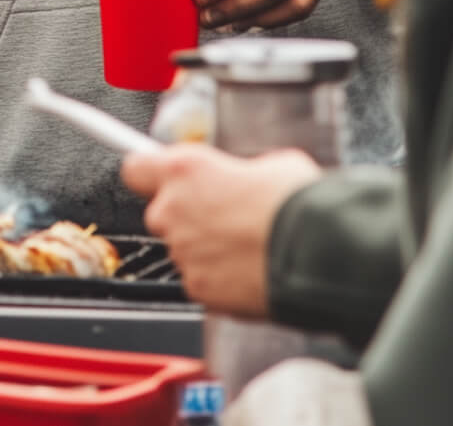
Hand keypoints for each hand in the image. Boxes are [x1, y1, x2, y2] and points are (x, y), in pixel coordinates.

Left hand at [122, 144, 321, 317]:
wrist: (315, 253)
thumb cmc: (296, 204)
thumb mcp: (272, 165)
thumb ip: (240, 172)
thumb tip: (246, 179)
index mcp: (186, 169)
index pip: (136, 167)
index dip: (151, 173)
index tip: (160, 176)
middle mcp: (174, 209)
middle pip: (162, 213)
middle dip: (188, 216)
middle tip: (225, 216)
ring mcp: (183, 252)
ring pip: (184, 249)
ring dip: (207, 248)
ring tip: (246, 246)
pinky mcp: (197, 288)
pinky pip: (201, 280)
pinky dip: (219, 277)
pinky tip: (249, 269)